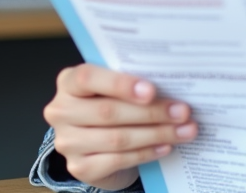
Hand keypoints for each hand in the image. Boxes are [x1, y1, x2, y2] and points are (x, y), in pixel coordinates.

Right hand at [43, 63, 197, 190]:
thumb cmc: (112, 104)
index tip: (151, 90)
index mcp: (69, 81)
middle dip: (152, 112)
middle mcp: (61, 110)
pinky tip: (166, 147)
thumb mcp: (116, 87)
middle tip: (183, 111)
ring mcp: (67, 142)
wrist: (98, 143)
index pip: (88, 77)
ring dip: (156, 134)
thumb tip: (173, 81)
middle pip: (108, 111)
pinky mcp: (79, 167)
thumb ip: (132, 81)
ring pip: (117, 138)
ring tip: (184, 130)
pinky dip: (146, 153)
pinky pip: (117, 160)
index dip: (120, 84)